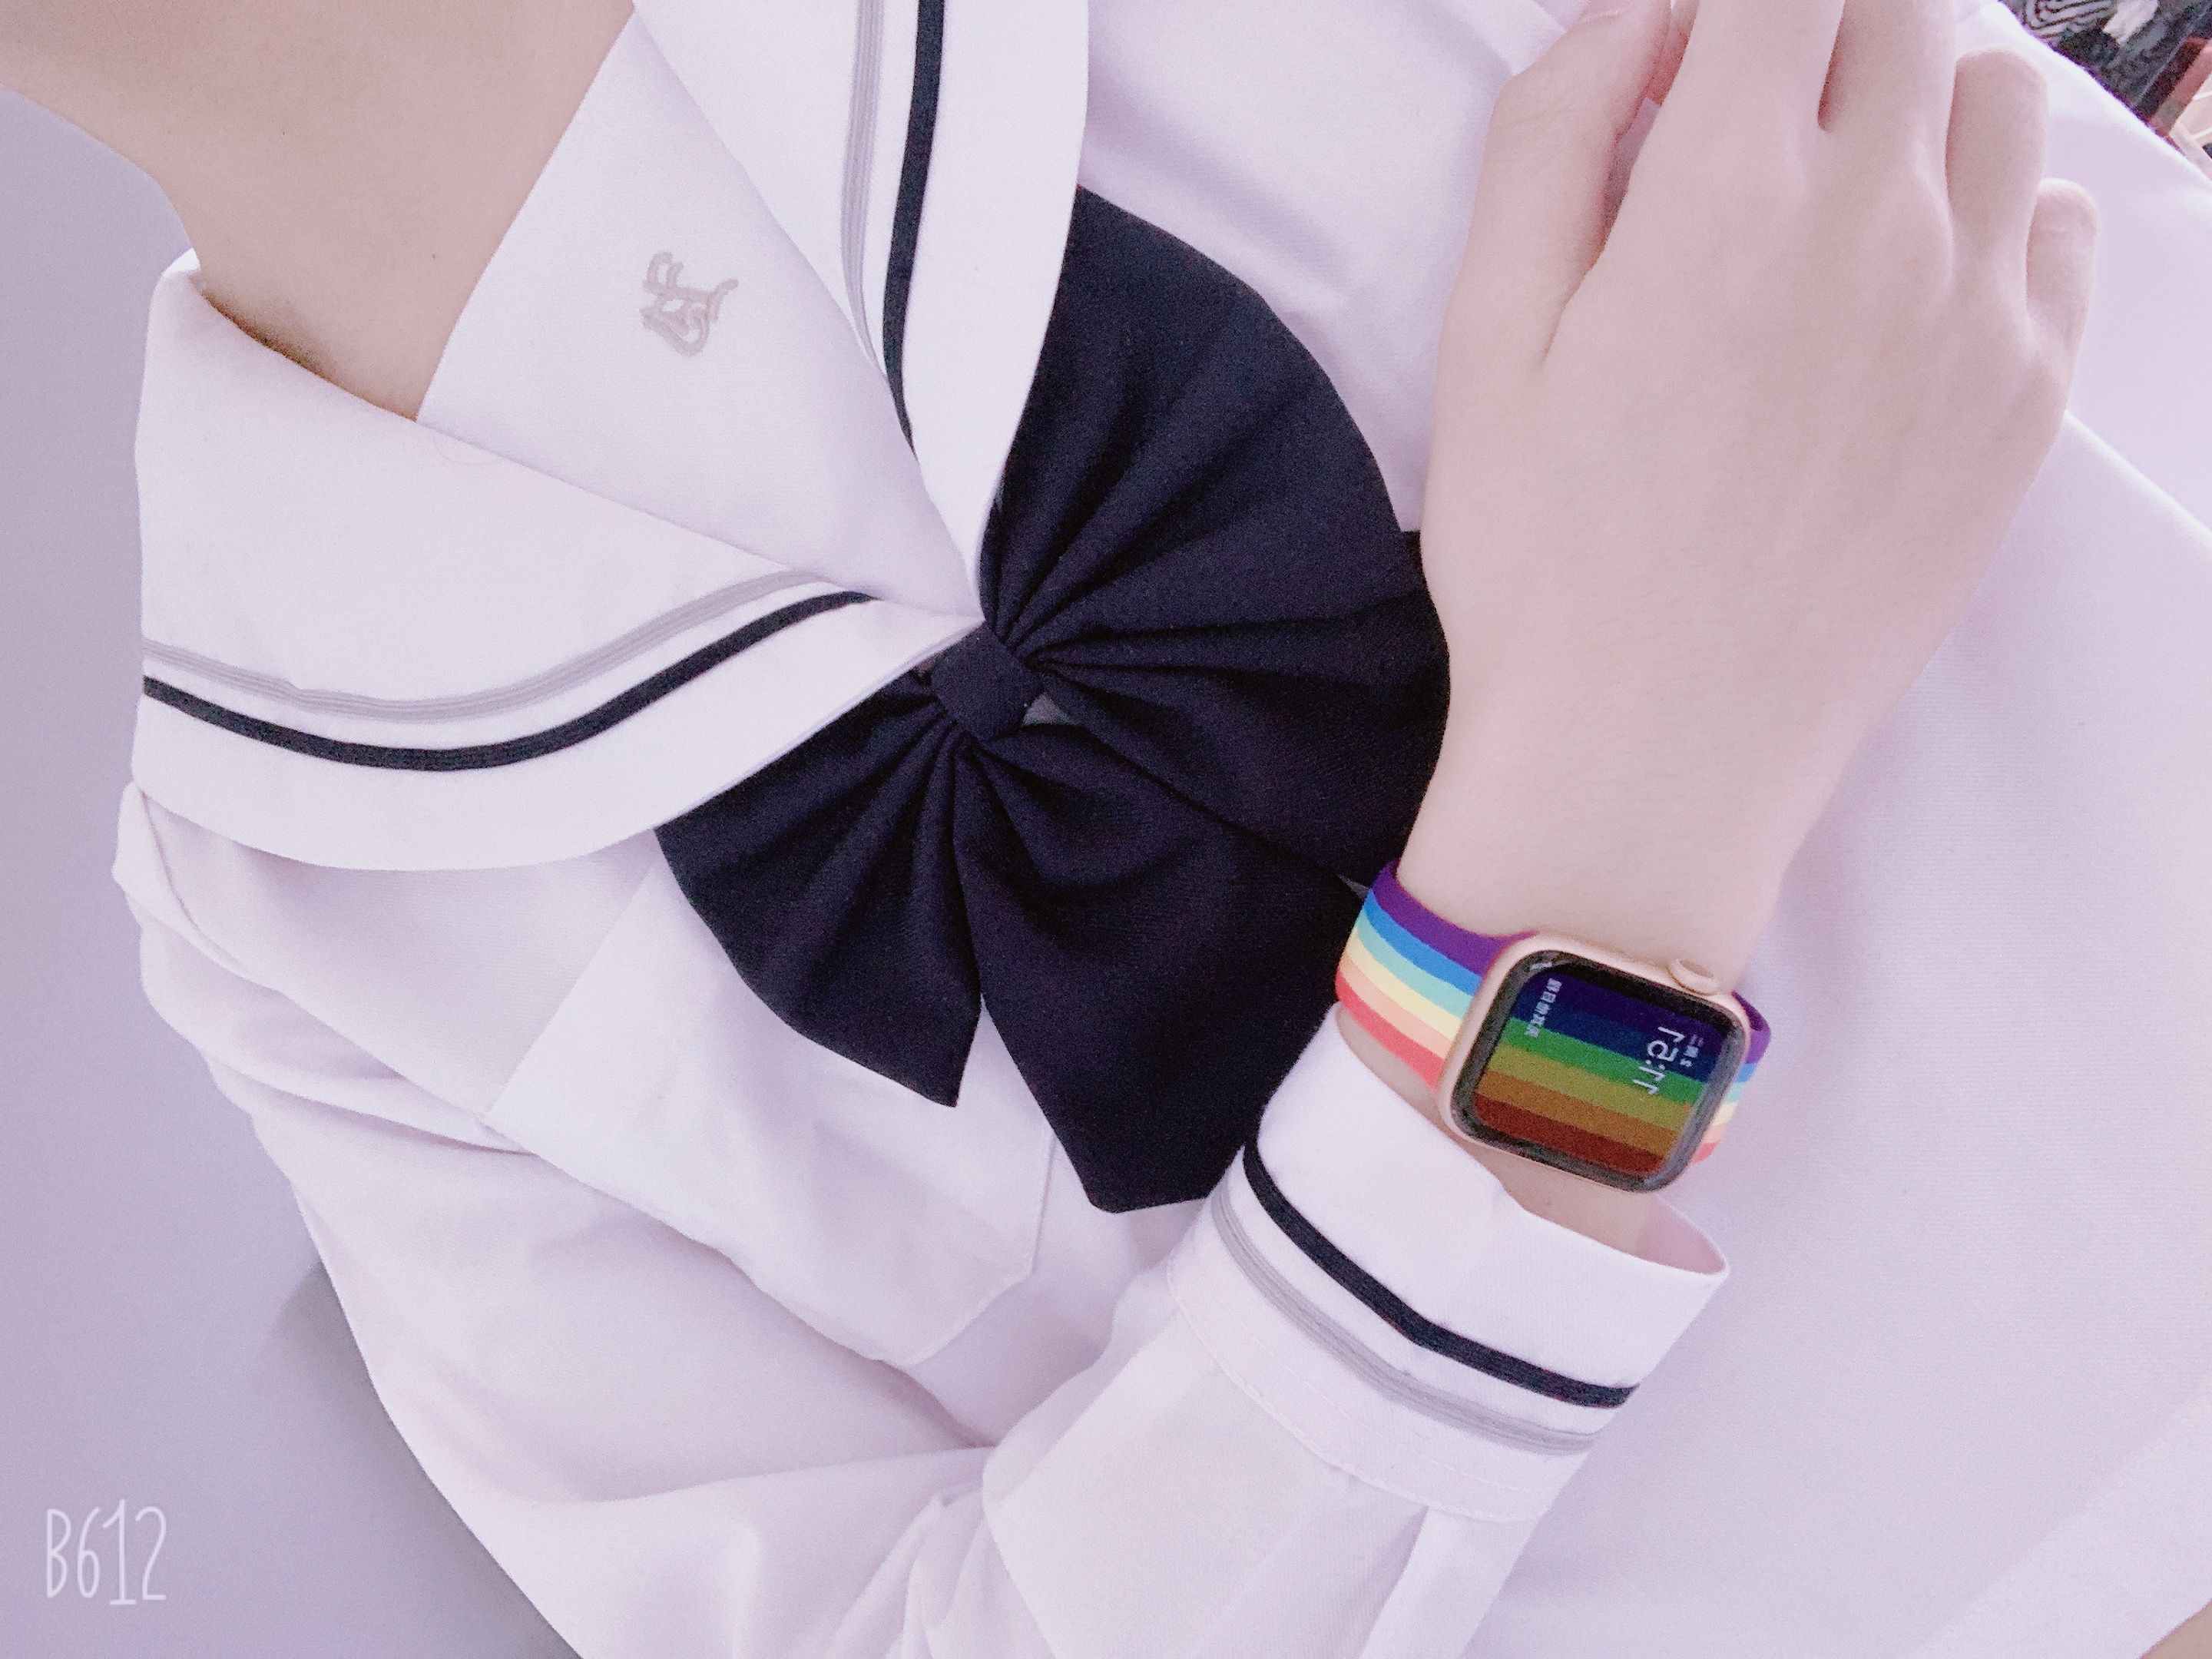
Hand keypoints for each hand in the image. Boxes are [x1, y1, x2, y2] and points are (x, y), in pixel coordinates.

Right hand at [1399, 0, 2096, 987]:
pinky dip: (1995, 209)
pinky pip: (2060, 227)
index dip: (1727, 6)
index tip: (1688, 61)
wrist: (1653, 761)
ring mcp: (1977, 318)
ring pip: (1998, 99)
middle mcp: (1880, 230)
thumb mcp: (1485, 340)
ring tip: (1832, 195)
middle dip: (1816, 35)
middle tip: (1745, 125)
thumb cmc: (1546, 565)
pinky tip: (1909, 283)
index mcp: (1727, 198)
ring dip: (1914, 103)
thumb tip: (1638, 16)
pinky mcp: (2028, 404)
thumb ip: (1551, 136)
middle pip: (1902, 12)